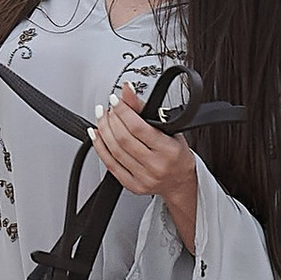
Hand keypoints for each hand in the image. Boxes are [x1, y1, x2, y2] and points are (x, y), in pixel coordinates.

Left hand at [91, 81, 198, 257]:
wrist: (184, 187)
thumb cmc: (181, 156)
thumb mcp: (174, 131)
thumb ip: (152, 113)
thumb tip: (131, 92)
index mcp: (170, 153)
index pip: (139, 128)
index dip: (124, 111)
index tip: (118, 97)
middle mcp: (156, 168)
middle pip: (123, 139)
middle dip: (111, 118)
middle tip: (108, 104)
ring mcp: (142, 180)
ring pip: (114, 151)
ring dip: (103, 130)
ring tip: (101, 115)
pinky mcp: (132, 187)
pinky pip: (110, 165)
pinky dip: (100, 147)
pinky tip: (96, 133)